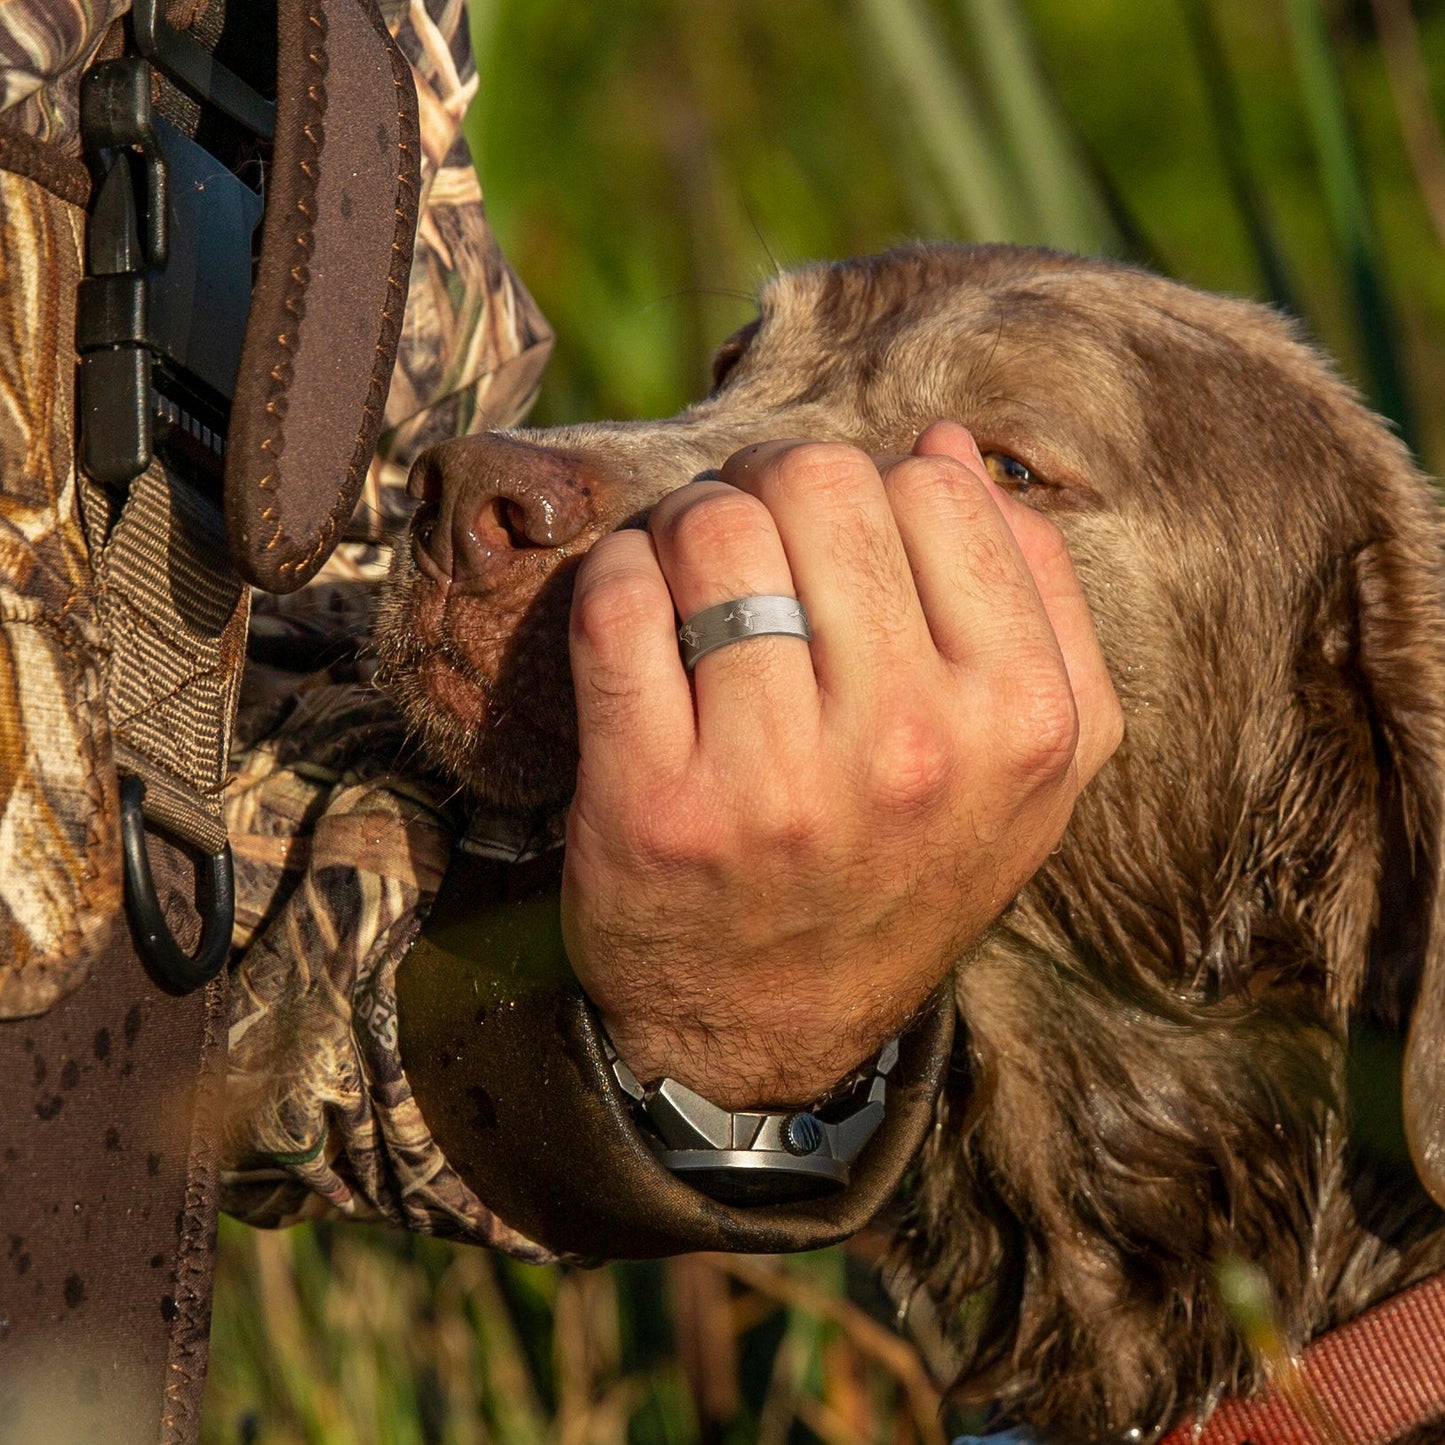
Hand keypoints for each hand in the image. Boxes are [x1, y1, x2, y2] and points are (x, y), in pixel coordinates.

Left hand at [561, 421, 1121, 1108]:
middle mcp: (912, 751)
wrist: (771, 1027)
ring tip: (691, 580)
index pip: (933, 490)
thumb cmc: (901, 871)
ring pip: (711, 528)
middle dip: (770, 489)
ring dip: (687, 528)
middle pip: (817, 484)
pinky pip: (618, 603)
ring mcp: (778, 784)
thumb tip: (948, 446)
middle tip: (751, 545)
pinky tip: (635, 616)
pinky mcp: (654, 806)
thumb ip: (1031, 599)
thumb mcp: (1026, 765)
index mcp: (1025, 723)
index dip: (872, 489)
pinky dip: (616, 579)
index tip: (834, 543)